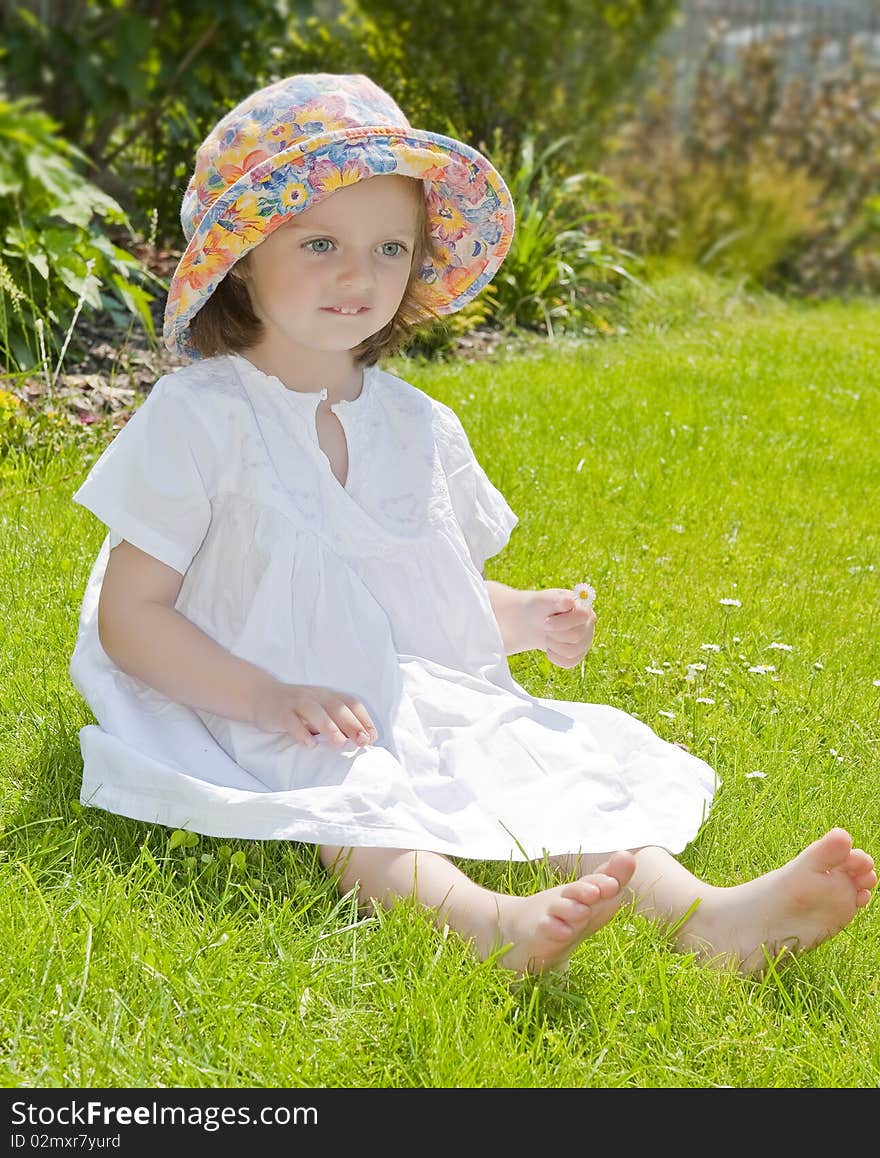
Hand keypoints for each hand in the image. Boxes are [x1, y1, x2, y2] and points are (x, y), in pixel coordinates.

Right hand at [252, 682, 378, 749]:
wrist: (261, 696)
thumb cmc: (297, 709)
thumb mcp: (320, 712)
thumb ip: (338, 722)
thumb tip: (363, 739)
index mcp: (328, 696)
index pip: (351, 703)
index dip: (363, 719)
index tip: (372, 737)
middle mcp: (315, 697)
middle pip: (337, 707)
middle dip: (352, 724)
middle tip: (362, 741)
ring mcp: (297, 703)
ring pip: (315, 711)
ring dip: (329, 727)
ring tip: (339, 743)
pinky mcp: (281, 712)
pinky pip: (291, 721)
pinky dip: (301, 732)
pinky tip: (309, 745)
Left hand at [522, 588, 596, 668]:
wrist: (535, 620)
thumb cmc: (542, 606)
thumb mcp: (546, 600)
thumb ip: (557, 600)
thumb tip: (569, 601)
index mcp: (584, 608)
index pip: (582, 616)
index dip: (562, 622)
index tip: (546, 622)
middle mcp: (588, 625)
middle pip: (575, 636)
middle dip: (554, 633)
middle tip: (545, 626)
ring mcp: (585, 642)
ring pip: (571, 652)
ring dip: (552, 645)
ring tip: (548, 636)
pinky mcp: (578, 655)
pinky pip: (568, 663)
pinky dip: (554, 656)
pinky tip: (550, 647)